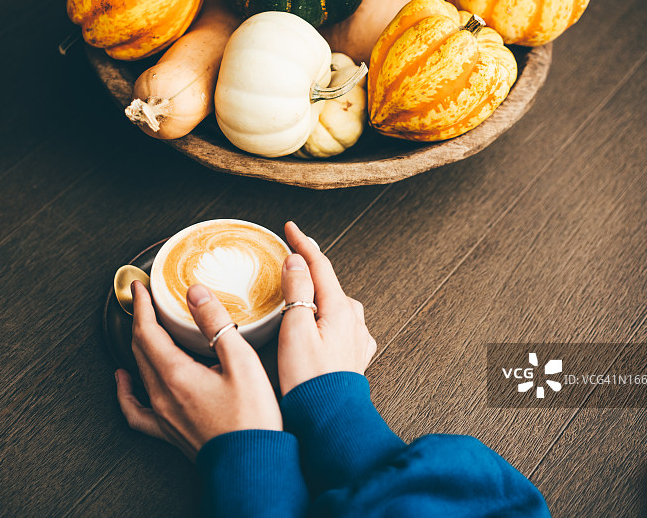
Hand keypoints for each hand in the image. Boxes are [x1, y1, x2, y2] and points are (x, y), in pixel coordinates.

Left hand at [115, 280, 282, 452]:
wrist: (252, 465)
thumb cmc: (252, 418)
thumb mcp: (242, 362)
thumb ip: (216, 324)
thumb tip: (195, 293)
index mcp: (176, 375)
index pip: (147, 332)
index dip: (142, 306)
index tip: (139, 287)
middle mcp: (162, 395)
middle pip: (140, 349)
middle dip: (140, 320)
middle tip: (144, 300)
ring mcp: (162, 415)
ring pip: (139, 372)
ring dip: (137, 346)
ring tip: (142, 330)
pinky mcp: (169, 431)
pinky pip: (136, 410)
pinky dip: (126, 391)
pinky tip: (125, 381)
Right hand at [278, 221, 376, 395]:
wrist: (329, 420)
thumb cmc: (308, 380)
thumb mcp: (296, 329)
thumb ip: (297, 291)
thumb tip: (296, 261)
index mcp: (339, 308)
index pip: (320, 264)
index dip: (303, 243)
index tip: (290, 227)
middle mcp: (354, 320)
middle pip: (329, 283)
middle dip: (310, 268)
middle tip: (290, 257)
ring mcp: (357, 340)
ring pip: (336, 304)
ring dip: (320, 293)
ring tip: (301, 292)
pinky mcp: (354, 357)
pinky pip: (342, 326)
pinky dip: (327, 317)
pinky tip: (320, 325)